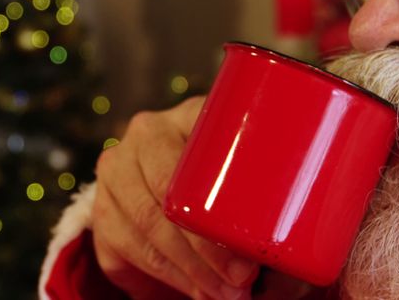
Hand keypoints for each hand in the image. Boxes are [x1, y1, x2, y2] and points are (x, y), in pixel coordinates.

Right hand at [92, 97, 258, 299]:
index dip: (217, 220)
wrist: (181, 172)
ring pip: (143, 228)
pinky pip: (123, 249)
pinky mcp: (101, 208)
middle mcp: (143, 136)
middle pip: (163, 201)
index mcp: (186, 115)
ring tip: (223, 294)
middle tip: (240, 285)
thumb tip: (297, 255)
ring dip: (186, 271)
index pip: (192, 164)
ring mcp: (115, 171)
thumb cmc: (234, 171)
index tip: (251, 262)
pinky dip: (163, 276)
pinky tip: (195, 289)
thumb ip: (270, 190)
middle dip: (203, 254)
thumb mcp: (249, 163)